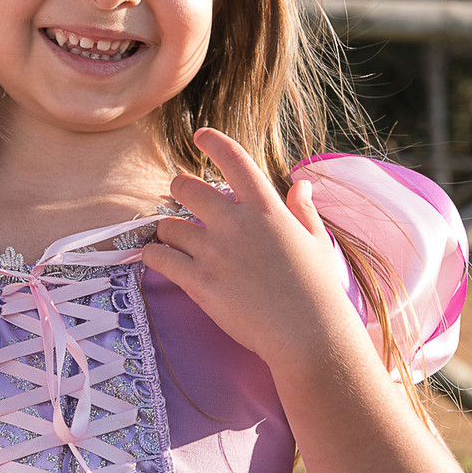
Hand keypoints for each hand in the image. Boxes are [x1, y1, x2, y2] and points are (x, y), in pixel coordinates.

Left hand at [142, 128, 358, 370]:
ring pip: (167, 225)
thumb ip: (303, 210)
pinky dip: (153, 256)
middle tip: (182, 201)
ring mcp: (213, 251)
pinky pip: (158, 258)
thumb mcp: (316, 242)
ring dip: (167, 231)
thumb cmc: (318, 290)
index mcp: (266, 207)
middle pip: (185, 187)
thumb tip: (302, 185)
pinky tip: (158, 260)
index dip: (212, 142)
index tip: (201, 136)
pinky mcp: (198, 282)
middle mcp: (235, 222)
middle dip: (179, 190)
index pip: (233, 159)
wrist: (309, 336)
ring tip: (175, 241)